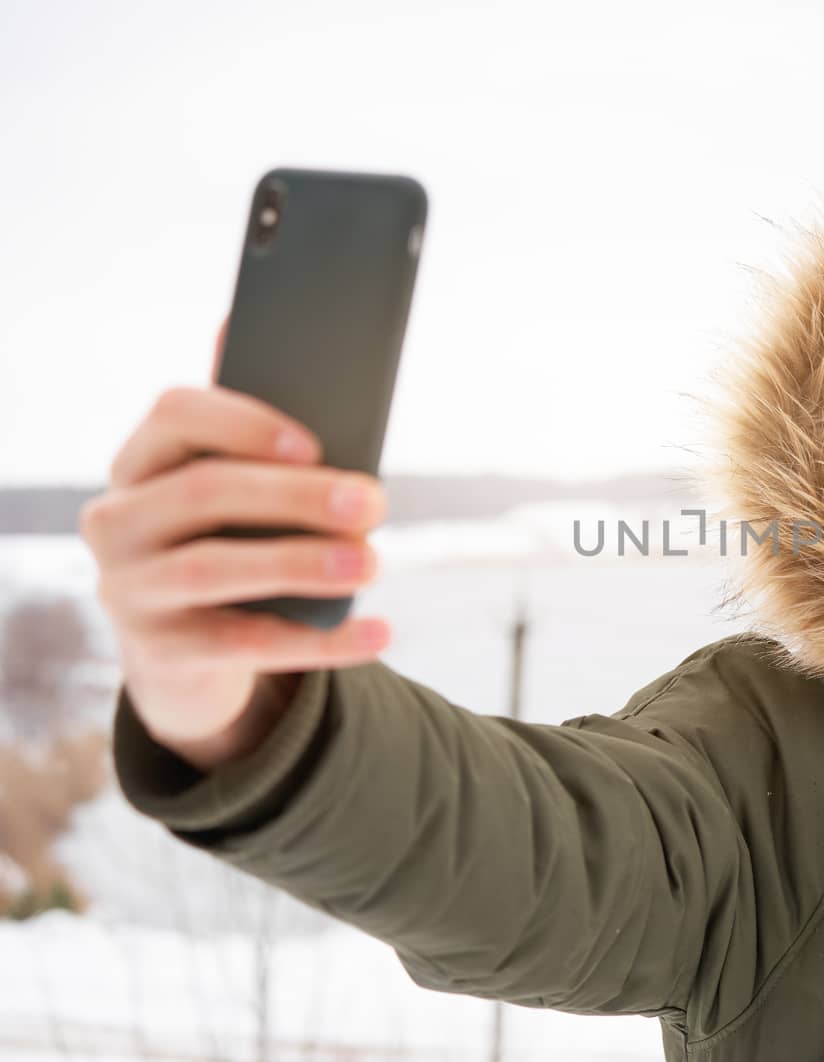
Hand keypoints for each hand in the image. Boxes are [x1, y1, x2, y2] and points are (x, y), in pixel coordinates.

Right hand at [80, 323, 390, 770]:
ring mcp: (129, 589)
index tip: (314, 444)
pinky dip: (321, 640)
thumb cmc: (230, 540)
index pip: (176, 414)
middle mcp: (118, 519)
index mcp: (142, 460)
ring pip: (215, 568)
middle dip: (296, 497)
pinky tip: (380, 628)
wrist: (189, 652)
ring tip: (372, 564)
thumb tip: (242, 319)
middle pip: (206, 491)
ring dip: (302, 564)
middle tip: (373, 503)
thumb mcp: (240, 484)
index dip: (246, 422)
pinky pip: (246, 644)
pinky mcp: (161, 653)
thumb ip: (253, 423)